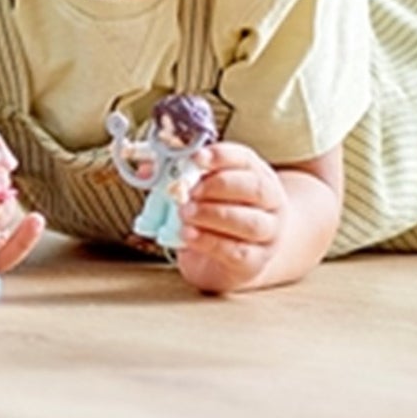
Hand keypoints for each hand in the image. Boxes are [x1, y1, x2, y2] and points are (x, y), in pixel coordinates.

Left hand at [174, 142, 286, 293]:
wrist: (230, 259)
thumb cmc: (212, 217)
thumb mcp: (198, 193)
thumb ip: (176, 178)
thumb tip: (147, 170)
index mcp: (255, 175)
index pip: (244, 159)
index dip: (221, 156)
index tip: (196, 158)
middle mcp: (269, 203)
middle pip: (254, 188)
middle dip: (218, 186)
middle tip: (189, 191)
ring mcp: (267, 234)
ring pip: (250, 222)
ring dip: (213, 215)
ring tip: (184, 213)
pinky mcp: (254, 261)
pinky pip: (237, 251)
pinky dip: (210, 242)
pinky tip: (189, 235)